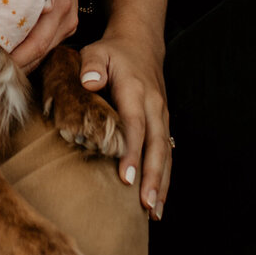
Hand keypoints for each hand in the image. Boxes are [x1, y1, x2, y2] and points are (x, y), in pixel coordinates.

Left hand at [9, 0, 79, 72]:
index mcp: (58, 5)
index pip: (36, 43)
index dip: (15, 58)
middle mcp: (66, 17)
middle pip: (40, 52)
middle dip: (16, 65)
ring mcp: (69, 22)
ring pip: (45, 52)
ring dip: (23, 61)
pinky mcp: (67, 23)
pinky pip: (48, 44)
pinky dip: (30, 51)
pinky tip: (14, 56)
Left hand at [78, 31, 170, 217]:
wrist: (141, 42)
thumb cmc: (113, 51)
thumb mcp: (97, 50)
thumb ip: (92, 65)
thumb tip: (89, 83)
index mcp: (136, 91)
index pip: (136, 125)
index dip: (133, 152)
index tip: (127, 178)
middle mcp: (154, 106)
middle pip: (158, 146)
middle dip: (153, 177)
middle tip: (147, 206)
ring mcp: (162, 115)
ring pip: (166, 153)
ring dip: (161, 183)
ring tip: (155, 212)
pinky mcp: (163, 122)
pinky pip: (166, 152)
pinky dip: (164, 177)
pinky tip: (157, 199)